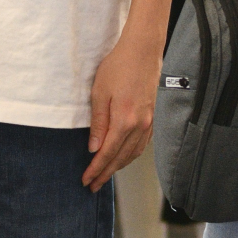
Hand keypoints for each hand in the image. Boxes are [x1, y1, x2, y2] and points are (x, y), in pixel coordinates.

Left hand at [85, 26, 162, 189]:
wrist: (143, 51)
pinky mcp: (151, 118)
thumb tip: (94, 148)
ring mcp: (148, 123)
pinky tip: (122, 158)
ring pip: (133, 154)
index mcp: (125, 121)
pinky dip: (130, 155)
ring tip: (105, 175)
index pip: (108, 153)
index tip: (86, 180)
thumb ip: (98, 123)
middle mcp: (140, 126)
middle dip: (106, 173)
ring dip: (118, 166)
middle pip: (121, 158)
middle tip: (93, 185)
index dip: (96, 169)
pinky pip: (141, 144)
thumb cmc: (118, 67)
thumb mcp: (100, 93)